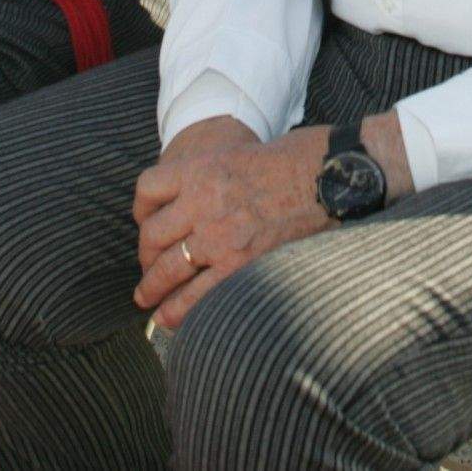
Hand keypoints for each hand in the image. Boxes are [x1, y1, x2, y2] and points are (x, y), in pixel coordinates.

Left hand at [132, 123, 330, 330]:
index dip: (141, 210)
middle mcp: (201, 200)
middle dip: (145, 257)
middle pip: (152, 234)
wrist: (330, 175)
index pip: (148, 188)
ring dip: (153, 288)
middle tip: (147, 271)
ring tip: (148, 300)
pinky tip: (172, 318)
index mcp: (200, 167)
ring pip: (166, 267)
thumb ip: (217, 177)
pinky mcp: (240, 262)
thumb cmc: (296, 159)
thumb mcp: (242, 153)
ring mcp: (219, 234)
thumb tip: (206, 204)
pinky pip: (196, 293)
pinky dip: (179, 309)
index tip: (146, 223)